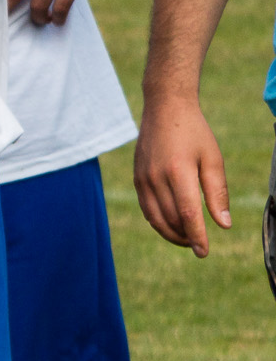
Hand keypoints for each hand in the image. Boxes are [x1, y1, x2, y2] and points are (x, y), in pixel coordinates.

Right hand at [134, 95, 231, 256]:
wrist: (164, 109)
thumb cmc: (194, 133)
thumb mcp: (213, 159)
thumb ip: (218, 192)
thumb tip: (223, 224)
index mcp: (178, 171)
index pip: (188, 214)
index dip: (197, 236)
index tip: (205, 251)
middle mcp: (156, 177)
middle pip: (171, 219)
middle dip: (186, 237)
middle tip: (199, 246)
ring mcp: (142, 178)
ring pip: (155, 218)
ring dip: (171, 233)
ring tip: (187, 239)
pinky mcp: (137, 178)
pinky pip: (146, 208)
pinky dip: (158, 221)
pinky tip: (172, 224)